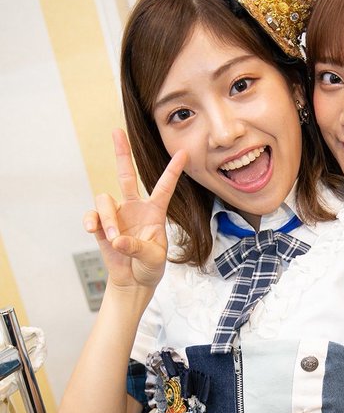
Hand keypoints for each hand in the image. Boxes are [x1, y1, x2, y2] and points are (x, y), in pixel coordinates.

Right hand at [83, 129, 186, 290]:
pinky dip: (92, 222)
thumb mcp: (153, 259)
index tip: (183, 152)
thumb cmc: (150, 267)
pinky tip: (94, 231)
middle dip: (122, 153)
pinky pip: (92, 215)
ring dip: (108, 220)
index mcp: (155, 211)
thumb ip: (138, 248)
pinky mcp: (101, 225)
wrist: (133, 281)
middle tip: (117, 131)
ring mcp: (116, 215)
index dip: (173, 170)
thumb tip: (117, 239)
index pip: (164, 187)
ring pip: (105, 199)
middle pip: (126, 174)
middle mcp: (135, 207)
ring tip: (116, 240)